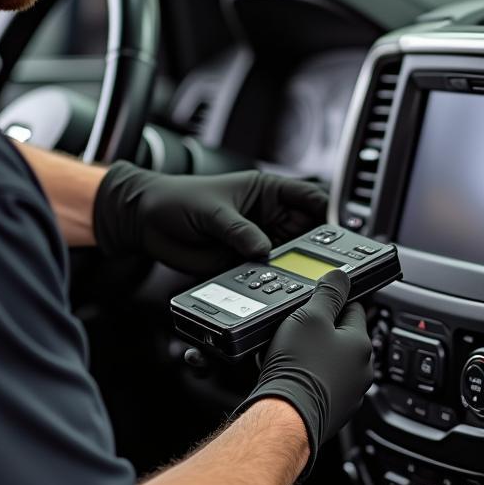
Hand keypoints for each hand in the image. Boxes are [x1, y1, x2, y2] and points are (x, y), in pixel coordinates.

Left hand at [92, 163, 327, 274]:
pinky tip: (280, 292)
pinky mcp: (242, 265)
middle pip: (305, 233)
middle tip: (327, 265)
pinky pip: (266, 276)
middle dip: (316, 248)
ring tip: (307, 281)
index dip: (326, 212)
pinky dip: (274, 285)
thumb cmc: (176, 200)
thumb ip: (239, 231)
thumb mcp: (212, 211)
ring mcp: (256, 242)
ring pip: (288, 258)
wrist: (144, 222)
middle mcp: (266, 217)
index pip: (307, 198)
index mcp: (265, 192)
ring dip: (296, 269)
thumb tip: (264, 251)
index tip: (339, 231)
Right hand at [236, 269, 372, 477]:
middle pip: (340, 337)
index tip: (317, 299)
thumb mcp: (309, 315)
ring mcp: (346, 394)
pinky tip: (285, 373)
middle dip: (318, 330)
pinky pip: (318, 384)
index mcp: (361, 344)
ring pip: (327, 362)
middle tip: (295, 327)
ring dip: (310, 354)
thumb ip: (327, 293)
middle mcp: (360, 370)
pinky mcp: (329, 412)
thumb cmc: (299, 368)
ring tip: (285, 351)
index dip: (333, 300)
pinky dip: (304, 377)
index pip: (354, 308)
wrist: (285, 417)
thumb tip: (341, 276)